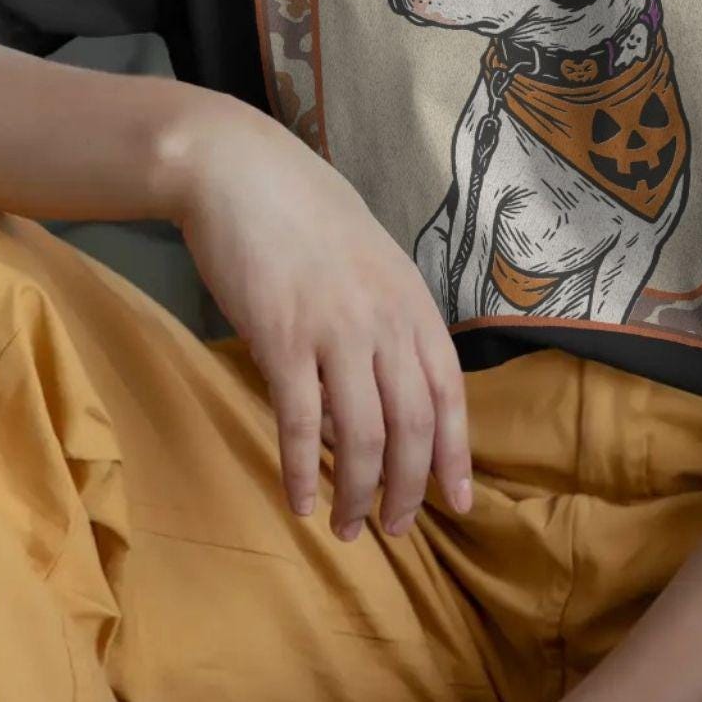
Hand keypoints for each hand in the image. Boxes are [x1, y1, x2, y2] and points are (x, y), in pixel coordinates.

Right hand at [168, 94, 475, 539]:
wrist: (242, 172)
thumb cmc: (305, 215)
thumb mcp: (369, 265)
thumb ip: (384, 326)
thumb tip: (377, 400)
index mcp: (413, 303)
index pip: (450, 394)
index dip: (456, 454)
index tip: (459, 500)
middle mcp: (385, 321)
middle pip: (413, 428)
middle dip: (408, 490)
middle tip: (394, 529)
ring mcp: (335, 331)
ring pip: (363, 437)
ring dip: (358, 494)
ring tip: (348, 527)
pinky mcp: (282, 339)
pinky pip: (301, 423)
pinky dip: (302, 471)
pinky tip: (298, 501)